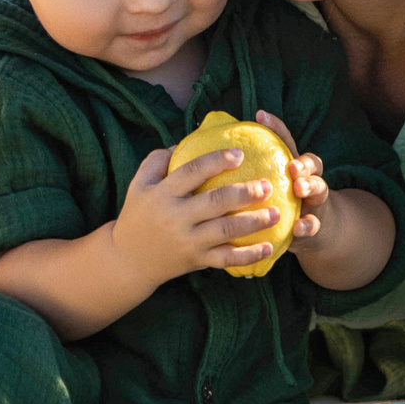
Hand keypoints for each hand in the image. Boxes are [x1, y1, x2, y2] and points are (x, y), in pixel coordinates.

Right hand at [110, 143, 286, 283]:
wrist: (127, 260)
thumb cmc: (137, 216)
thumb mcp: (138, 185)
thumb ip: (157, 161)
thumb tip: (184, 143)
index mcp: (161, 194)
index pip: (191, 172)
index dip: (216, 161)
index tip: (239, 154)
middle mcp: (175, 217)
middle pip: (215, 202)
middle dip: (244, 193)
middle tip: (268, 185)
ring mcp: (187, 241)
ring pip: (225, 231)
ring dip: (254, 222)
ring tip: (277, 213)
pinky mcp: (195, 260)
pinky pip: (226, 259)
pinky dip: (248, 255)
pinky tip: (268, 247)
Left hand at [249, 110, 330, 253]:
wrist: (307, 232)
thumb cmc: (276, 204)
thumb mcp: (266, 183)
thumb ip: (246, 167)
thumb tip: (208, 139)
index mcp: (292, 166)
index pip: (286, 141)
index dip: (275, 127)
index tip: (260, 116)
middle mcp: (307, 179)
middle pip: (312, 164)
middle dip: (302, 162)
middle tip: (292, 165)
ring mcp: (315, 201)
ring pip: (320, 189)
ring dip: (311, 187)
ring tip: (300, 189)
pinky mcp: (315, 226)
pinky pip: (313, 226)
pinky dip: (307, 225)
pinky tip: (297, 227)